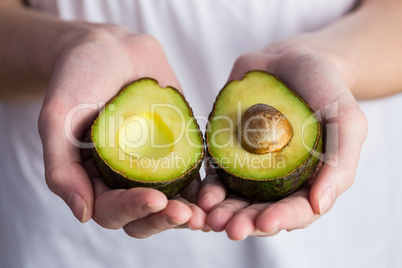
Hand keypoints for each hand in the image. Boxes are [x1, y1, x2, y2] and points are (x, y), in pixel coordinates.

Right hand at [38, 24, 204, 237]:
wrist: (111, 50)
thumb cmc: (78, 80)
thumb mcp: (57, 120)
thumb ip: (62, 169)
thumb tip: (83, 215)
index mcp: (94, 180)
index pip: (112, 210)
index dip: (133, 209)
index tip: (155, 200)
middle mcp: (125, 179)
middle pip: (145, 215)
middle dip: (164, 219)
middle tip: (185, 214)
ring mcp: (154, 166)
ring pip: (173, 202)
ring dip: (190, 212)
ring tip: (206, 213)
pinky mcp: (178, 150)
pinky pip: (193, 175)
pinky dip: (205, 187)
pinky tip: (218, 190)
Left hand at [198, 41, 367, 239]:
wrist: (291, 58)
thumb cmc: (325, 88)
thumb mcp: (347, 121)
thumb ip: (339, 164)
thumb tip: (319, 206)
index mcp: (309, 180)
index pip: (296, 210)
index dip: (281, 219)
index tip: (264, 223)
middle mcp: (278, 180)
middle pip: (261, 210)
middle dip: (245, 222)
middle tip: (229, 229)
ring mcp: (251, 166)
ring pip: (235, 198)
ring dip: (222, 211)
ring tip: (209, 217)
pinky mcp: (229, 150)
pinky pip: (215, 174)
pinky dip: (207, 187)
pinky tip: (199, 194)